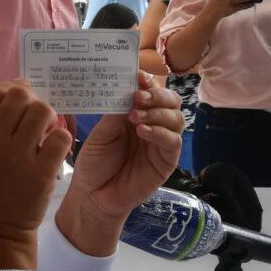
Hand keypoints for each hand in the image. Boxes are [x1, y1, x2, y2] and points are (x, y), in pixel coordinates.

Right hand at [0, 81, 72, 269]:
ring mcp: (17, 158)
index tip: (21, 96)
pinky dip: (60, 137)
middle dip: (31, 100)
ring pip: (42, 111)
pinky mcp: (41, 173)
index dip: (11, 88)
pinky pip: (60, 137)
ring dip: (48, 116)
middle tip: (35, 114)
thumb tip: (14, 90)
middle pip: (19, 97)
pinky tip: (53, 147)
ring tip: (45, 129)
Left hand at [57, 71, 183, 255]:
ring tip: (135, 116)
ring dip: (158, 113)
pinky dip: (161, 133)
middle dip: (156, 95)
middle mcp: (152, 123)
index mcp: (135, 112)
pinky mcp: (166, 161)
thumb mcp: (101, 134)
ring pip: (176, 118)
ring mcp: (161, 142)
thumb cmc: (95, 162)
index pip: (150, 91)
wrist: (93, 194)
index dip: (148, 81)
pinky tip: (143, 131)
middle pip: (169, 100)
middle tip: (138, 97)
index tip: (138, 76)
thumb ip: (115, 114)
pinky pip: (173, 142)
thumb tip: (127, 91)